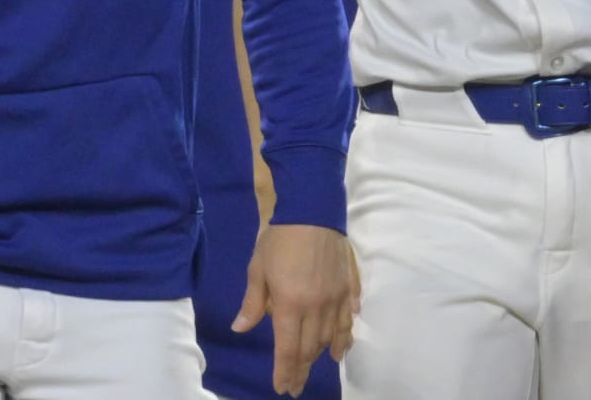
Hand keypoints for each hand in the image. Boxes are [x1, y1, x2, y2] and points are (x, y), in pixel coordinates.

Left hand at [235, 223, 357, 396]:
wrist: (312, 209)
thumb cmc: (279, 240)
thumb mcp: (257, 270)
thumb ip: (253, 303)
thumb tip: (240, 328)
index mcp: (291, 306)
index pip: (289, 349)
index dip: (286, 372)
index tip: (284, 388)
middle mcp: (317, 307)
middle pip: (312, 347)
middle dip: (303, 369)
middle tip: (298, 384)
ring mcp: (337, 296)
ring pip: (334, 334)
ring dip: (327, 352)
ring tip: (325, 364)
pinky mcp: (349, 283)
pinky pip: (350, 312)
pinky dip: (348, 328)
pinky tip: (346, 335)